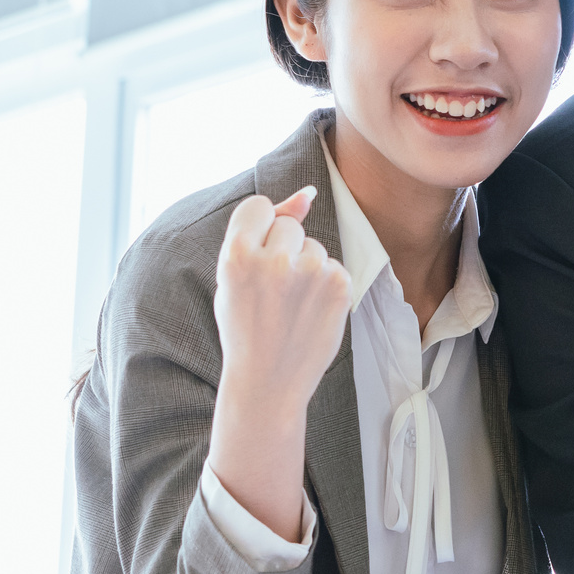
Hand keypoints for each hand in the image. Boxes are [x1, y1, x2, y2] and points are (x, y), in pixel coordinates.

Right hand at [207, 187, 352, 539]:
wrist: (267, 381)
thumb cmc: (245, 326)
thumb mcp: (234, 276)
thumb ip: (265, 227)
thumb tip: (308, 192)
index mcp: (235, 255)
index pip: (258, 206)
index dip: (258, 231)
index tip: (254, 258)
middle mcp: (273, 260)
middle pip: (289, 225)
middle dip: (283, 249)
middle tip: (271, 291)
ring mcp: (310, 273)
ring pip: (314, 244)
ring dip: (306, 266)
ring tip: (290, 304)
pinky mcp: (339, 285)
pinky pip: (334, 264)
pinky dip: (326, 283)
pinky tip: (310, 311)